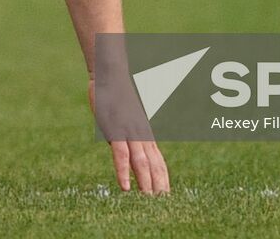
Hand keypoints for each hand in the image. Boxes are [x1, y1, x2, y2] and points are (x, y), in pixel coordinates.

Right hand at [89, 76, 170, 193]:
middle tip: (163, 205)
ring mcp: (130, 133)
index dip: (163, 180)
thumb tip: (127, 152)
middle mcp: (142, 135)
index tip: (166, 196)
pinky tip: (125, 186)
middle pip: (155, 165)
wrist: (112, 75)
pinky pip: (121, 155)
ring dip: (145, 184)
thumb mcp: (126, 120)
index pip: (159, 162)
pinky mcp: (116, 130)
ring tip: (148, 202)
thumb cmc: (117, 96)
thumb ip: (128, 136)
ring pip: (142, 163)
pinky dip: (123, 172)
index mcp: (145, 134)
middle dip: (159, 186)